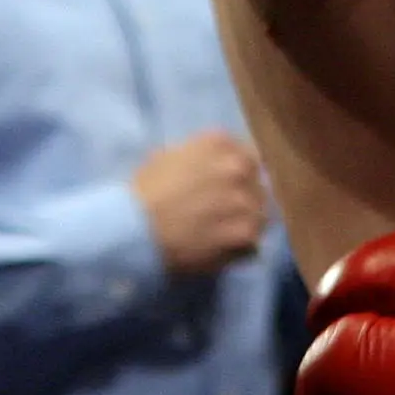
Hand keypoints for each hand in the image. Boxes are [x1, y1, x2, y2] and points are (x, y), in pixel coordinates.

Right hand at [131, 131, 268, 276]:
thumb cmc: (143, 192)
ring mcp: (245, 200)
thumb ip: (196, 156)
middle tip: (226, 214)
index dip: (237, 174)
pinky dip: (241, 249)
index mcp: (219, 143)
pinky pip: (254, 242)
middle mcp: (238, 166)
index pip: (246, 155)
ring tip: (224, 236)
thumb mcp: (164, 158)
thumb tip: (207, 166)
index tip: (226, 188)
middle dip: (245, 197)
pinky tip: (222, 251)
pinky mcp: (246, 232)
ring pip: (260, 214)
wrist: (134, 228)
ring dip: (246, 224)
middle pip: (256, 184)